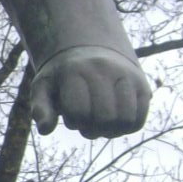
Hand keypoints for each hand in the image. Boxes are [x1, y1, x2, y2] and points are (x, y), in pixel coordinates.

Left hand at [30, 46, 150, 138]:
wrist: (88, 50)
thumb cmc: (62, 77)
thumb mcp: (43, 87)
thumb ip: (40, 108)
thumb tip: (45, 130)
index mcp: (75, 70)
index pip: (79, 111)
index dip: (74, 122)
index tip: (71, 115)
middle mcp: (103, 69)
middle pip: (104, 117)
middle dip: (92, 129)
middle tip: (86, 124)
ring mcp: (125, 75)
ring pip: (124, 119)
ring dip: (111, 131)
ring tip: (101, 124)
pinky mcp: (141, 84)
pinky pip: (138, 119)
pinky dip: (126, 128)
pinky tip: (115, 122)